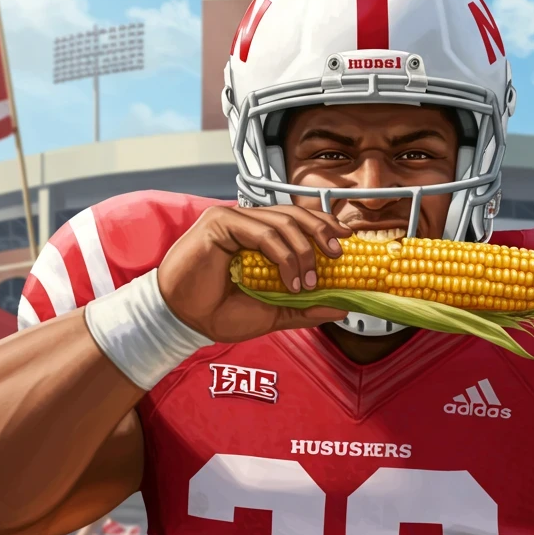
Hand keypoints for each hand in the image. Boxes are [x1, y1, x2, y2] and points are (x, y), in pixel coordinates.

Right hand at [157, 204, 351, 343]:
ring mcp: (233, 220)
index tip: (347, 237)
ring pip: (282, 223)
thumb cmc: (219, 313)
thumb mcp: (274, 313)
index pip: (298, 220)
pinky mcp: (220, 223)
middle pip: (295, 214)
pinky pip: (262, 233)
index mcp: (259, 237)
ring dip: (302, 253)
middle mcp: (248, 223)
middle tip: (337, 254)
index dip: (324, 224)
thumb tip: (343, 306)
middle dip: (322, 231)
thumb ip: (306, 308)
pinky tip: (290, 280)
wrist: (185, 321)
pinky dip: (283, 256)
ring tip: (308, 283)